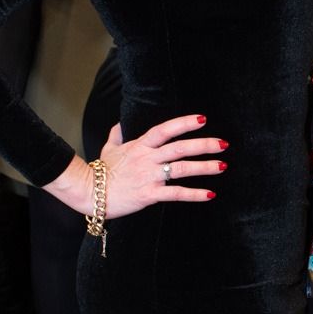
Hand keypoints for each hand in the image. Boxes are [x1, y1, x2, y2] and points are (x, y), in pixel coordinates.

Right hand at [44, 115, 226, 218]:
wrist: (89, 192)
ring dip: (205, 167)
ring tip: (223, 166)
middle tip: (224, 144)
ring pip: (182, 169)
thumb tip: (120, 123)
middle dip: (204, 145)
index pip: (165, 130)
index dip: (183, 123)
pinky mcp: (149, 194)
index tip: (202, 119)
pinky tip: (210, 194)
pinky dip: (194, 194)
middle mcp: (147, 158)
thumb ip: (117, 134)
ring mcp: (149, 176)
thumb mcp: (109, 148)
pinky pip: (176, 193)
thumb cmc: (100, 171)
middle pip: (179, 148)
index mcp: (140, 145)